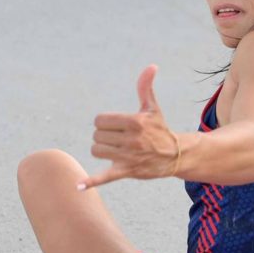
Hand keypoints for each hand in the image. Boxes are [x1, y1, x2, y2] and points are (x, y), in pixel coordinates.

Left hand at [79, 65, 179, 189]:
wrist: (175, 155)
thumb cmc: (160, 130)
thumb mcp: (152, 108)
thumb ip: (146, 87)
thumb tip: (151, 66)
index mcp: (134, 122)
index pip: (100, 120)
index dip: (104, 123)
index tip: (116, 126)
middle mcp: (131, 139)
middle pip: (97, 135)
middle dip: (105, 136)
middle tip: (119, 139)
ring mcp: (128, 156)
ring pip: (97, 150)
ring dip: (102, 150)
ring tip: (116, 150)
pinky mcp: (127, 171)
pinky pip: (105, 177)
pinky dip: (91, 182)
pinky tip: (78, 186)